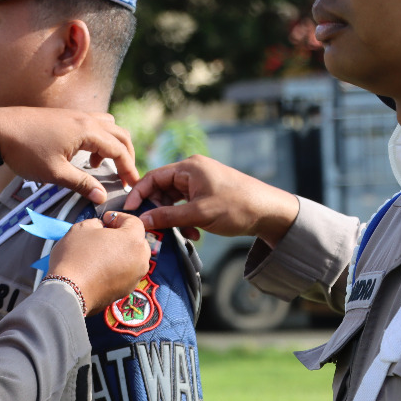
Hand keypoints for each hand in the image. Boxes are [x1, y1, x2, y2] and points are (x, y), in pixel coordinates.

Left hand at [0, 106, 138, 203]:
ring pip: (108, 126)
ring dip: (112, 145)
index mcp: (87, 131)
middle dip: (126, 156)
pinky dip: (98, 139)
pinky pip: (93, 124)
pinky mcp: (65, 116)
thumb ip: (81, 184)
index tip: (132, 186)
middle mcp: (86, 118)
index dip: (129, 169)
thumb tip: (102, 197)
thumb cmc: (25, 151)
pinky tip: (83, 156)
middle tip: (124, 177)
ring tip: (100, 167)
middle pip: (120, 135)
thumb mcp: (55, 173)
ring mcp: (75, 115)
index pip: (119, 150)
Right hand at [47, 212, 150, 313]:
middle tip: (105, 234)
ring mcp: (134, 278)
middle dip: (123, 236)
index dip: (119, 217)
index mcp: (133, 240)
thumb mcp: (81, 228)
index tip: (105, 219)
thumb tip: (100, 227)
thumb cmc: (75, 256)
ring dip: (120, 254)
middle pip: (137, 242)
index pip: (134, 222)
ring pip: (132, 260)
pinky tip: (99, 269)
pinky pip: (125, 275)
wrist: (69, 291)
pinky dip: (116, 269)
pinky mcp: (125, 291)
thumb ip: (95, 223)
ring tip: (102, 253)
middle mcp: (140, 260)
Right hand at [122, 155, 299, 246]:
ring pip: (173, 200)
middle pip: (161, 189)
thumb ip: (168, 217)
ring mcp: (200, 182)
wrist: (271, 212)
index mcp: (189, 167)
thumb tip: (141, 221)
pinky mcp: (206, 193)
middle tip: (158, 229)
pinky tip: (195, 233)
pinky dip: (185, 219)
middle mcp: (192, 171)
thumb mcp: (199, 214)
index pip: (152, 177)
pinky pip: (185, 205)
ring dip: (173, 218)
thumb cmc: (238, 207)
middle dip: (158, 211)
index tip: (129, 212)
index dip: (138, 195)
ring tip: (184, 233)